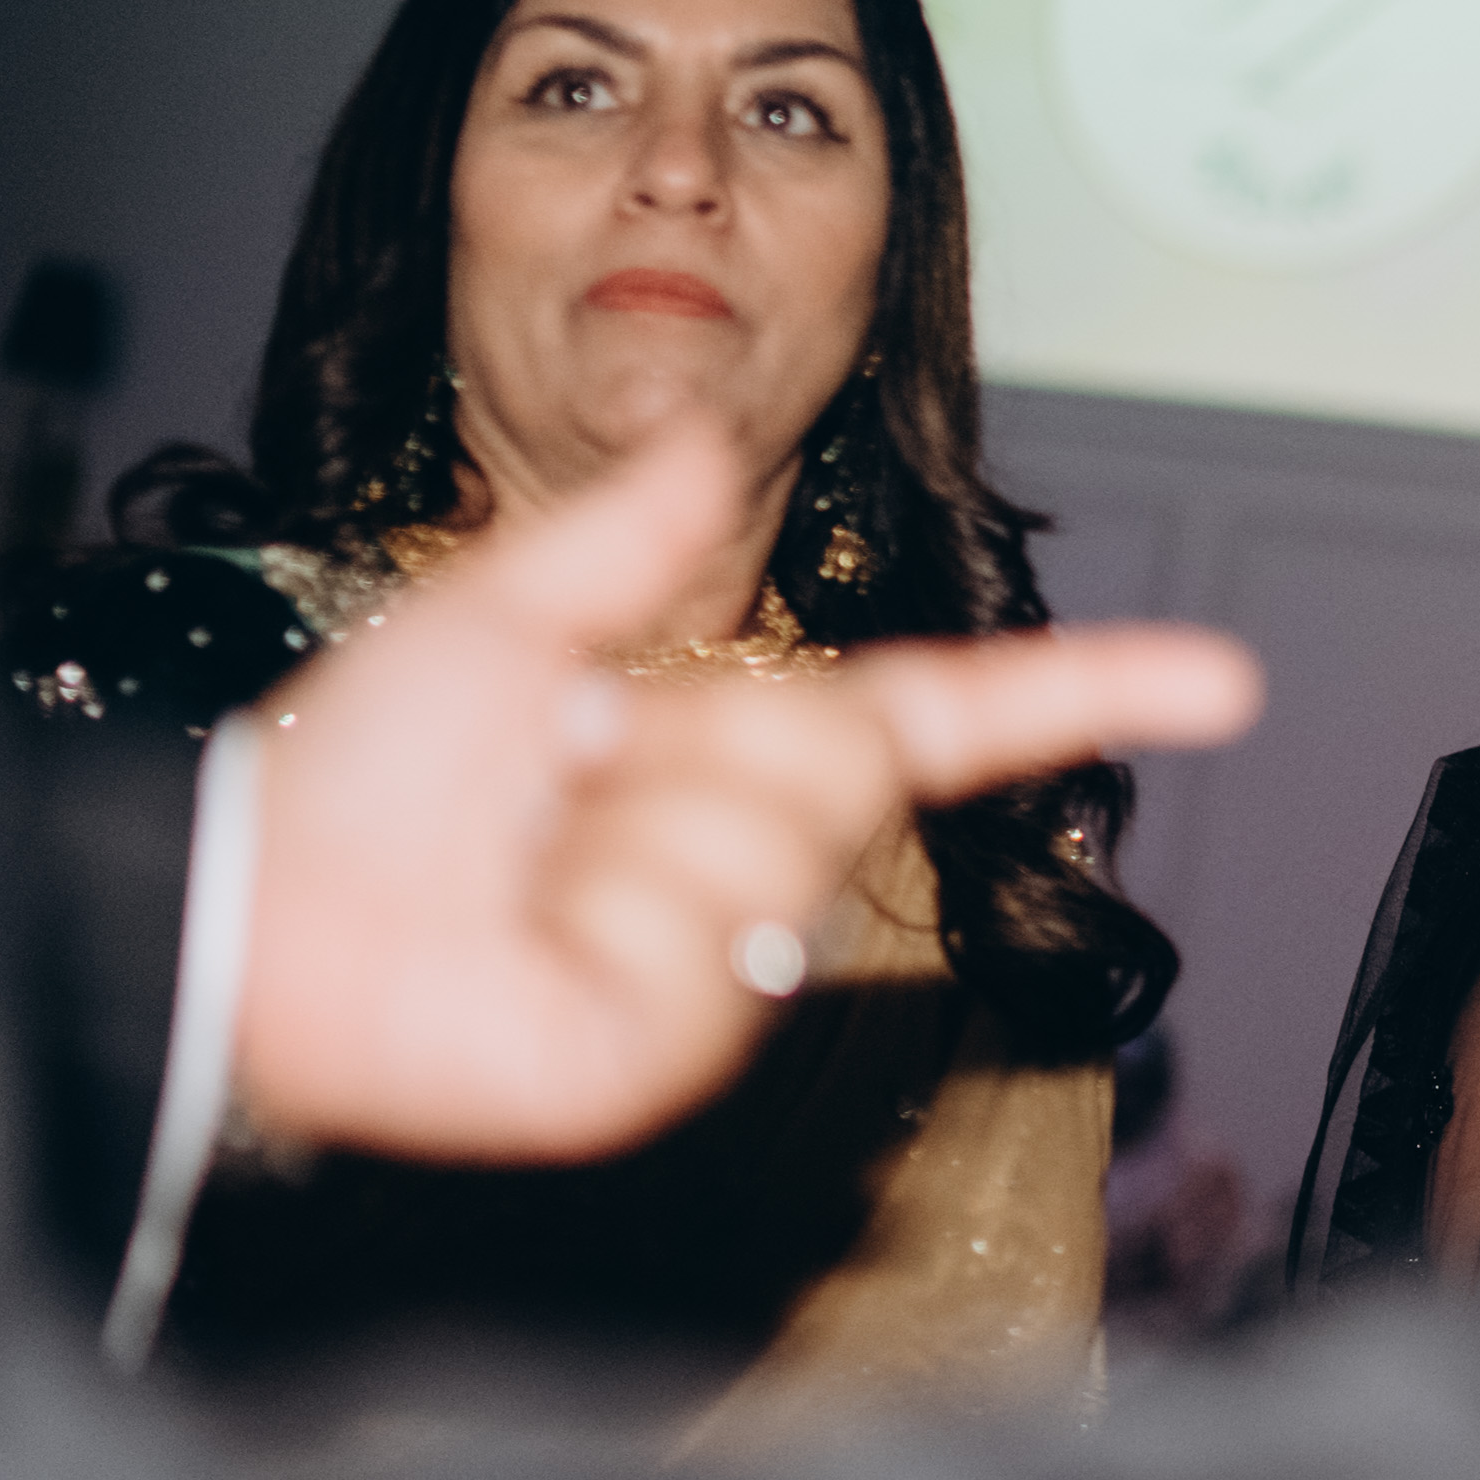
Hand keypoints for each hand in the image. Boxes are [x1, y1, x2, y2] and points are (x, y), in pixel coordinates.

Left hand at [234, 429, 1263, 1159]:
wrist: (258, 906)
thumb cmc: (356, 775)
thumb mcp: (499, 617)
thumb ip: (620, 533)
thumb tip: (709, 437)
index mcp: (718, 753)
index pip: (937, 719)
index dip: (1081, 694)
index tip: (1221, 679)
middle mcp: (739, 857)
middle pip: (848, 759)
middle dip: (718, 734)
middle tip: (567, 759)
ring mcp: (717, 962)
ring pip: (777, 842)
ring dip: (639, 824)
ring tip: (525, 859)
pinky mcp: (675, 1042)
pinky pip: (716, 937)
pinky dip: (614, 910)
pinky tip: (529, 932)